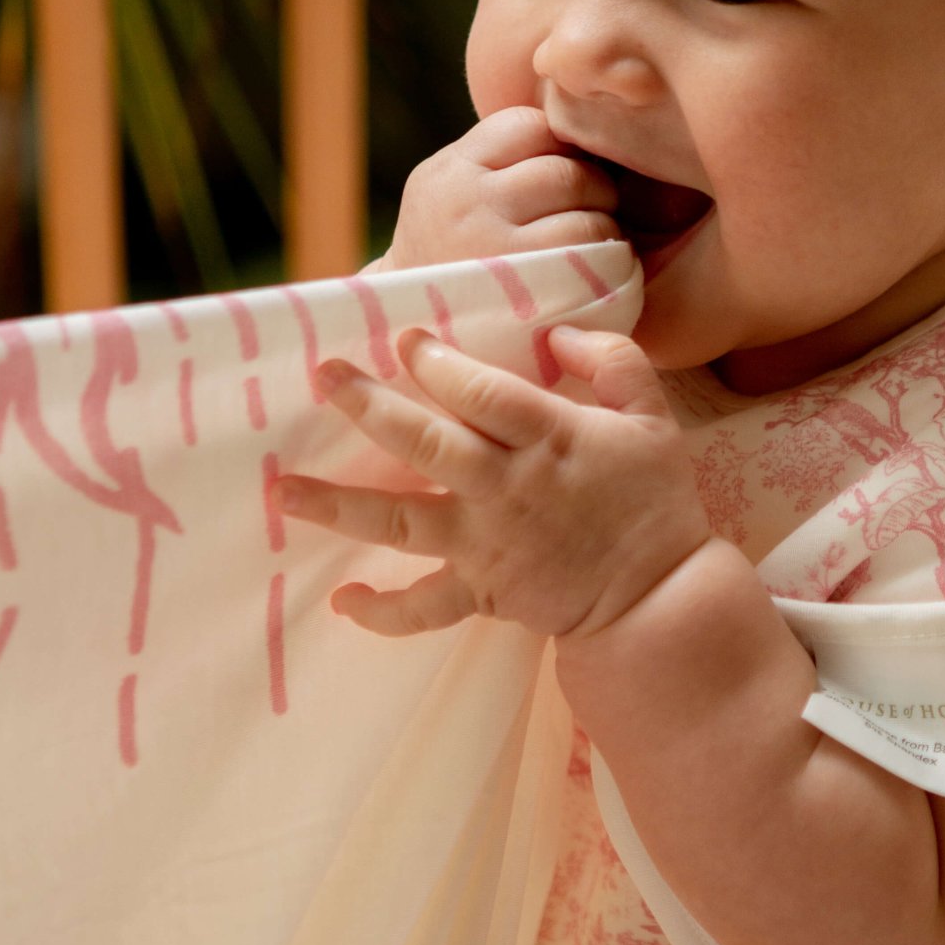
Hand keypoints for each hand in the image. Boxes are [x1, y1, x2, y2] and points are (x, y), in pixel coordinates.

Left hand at [275, 323, 710, 640]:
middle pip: (424, 443)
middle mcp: (506, 489)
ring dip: (338, 506)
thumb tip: (558, 332)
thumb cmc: (654, 502)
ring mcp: (486, 544)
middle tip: (323, 375)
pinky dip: (381, 612)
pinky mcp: (482, 594)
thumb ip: (612, 361)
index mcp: (549, 439)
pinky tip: (343, 602)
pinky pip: (423, 609)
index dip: (437, 362)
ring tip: (284, 492)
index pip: (480, 392)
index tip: (404, 337)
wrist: (660, 600)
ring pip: (400, 522)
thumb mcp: (652, 417)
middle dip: (368, 406)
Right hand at [381, 107, 618, 270]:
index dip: (560, 145)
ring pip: (584, 209)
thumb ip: (497, 161)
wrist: (413, 337)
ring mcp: (497, 248)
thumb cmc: (449, 258)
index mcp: (449, 172)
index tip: (566, 171)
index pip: (527, 126)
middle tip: (595, 208)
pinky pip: (591, 252)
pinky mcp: (527, 289)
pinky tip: (599, 266)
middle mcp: (467, 203)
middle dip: (593, 185)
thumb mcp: (448, 195)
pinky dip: (610, 256)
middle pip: (564, 170)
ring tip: (596, 239)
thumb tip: (575, 124)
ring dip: (605, 222)